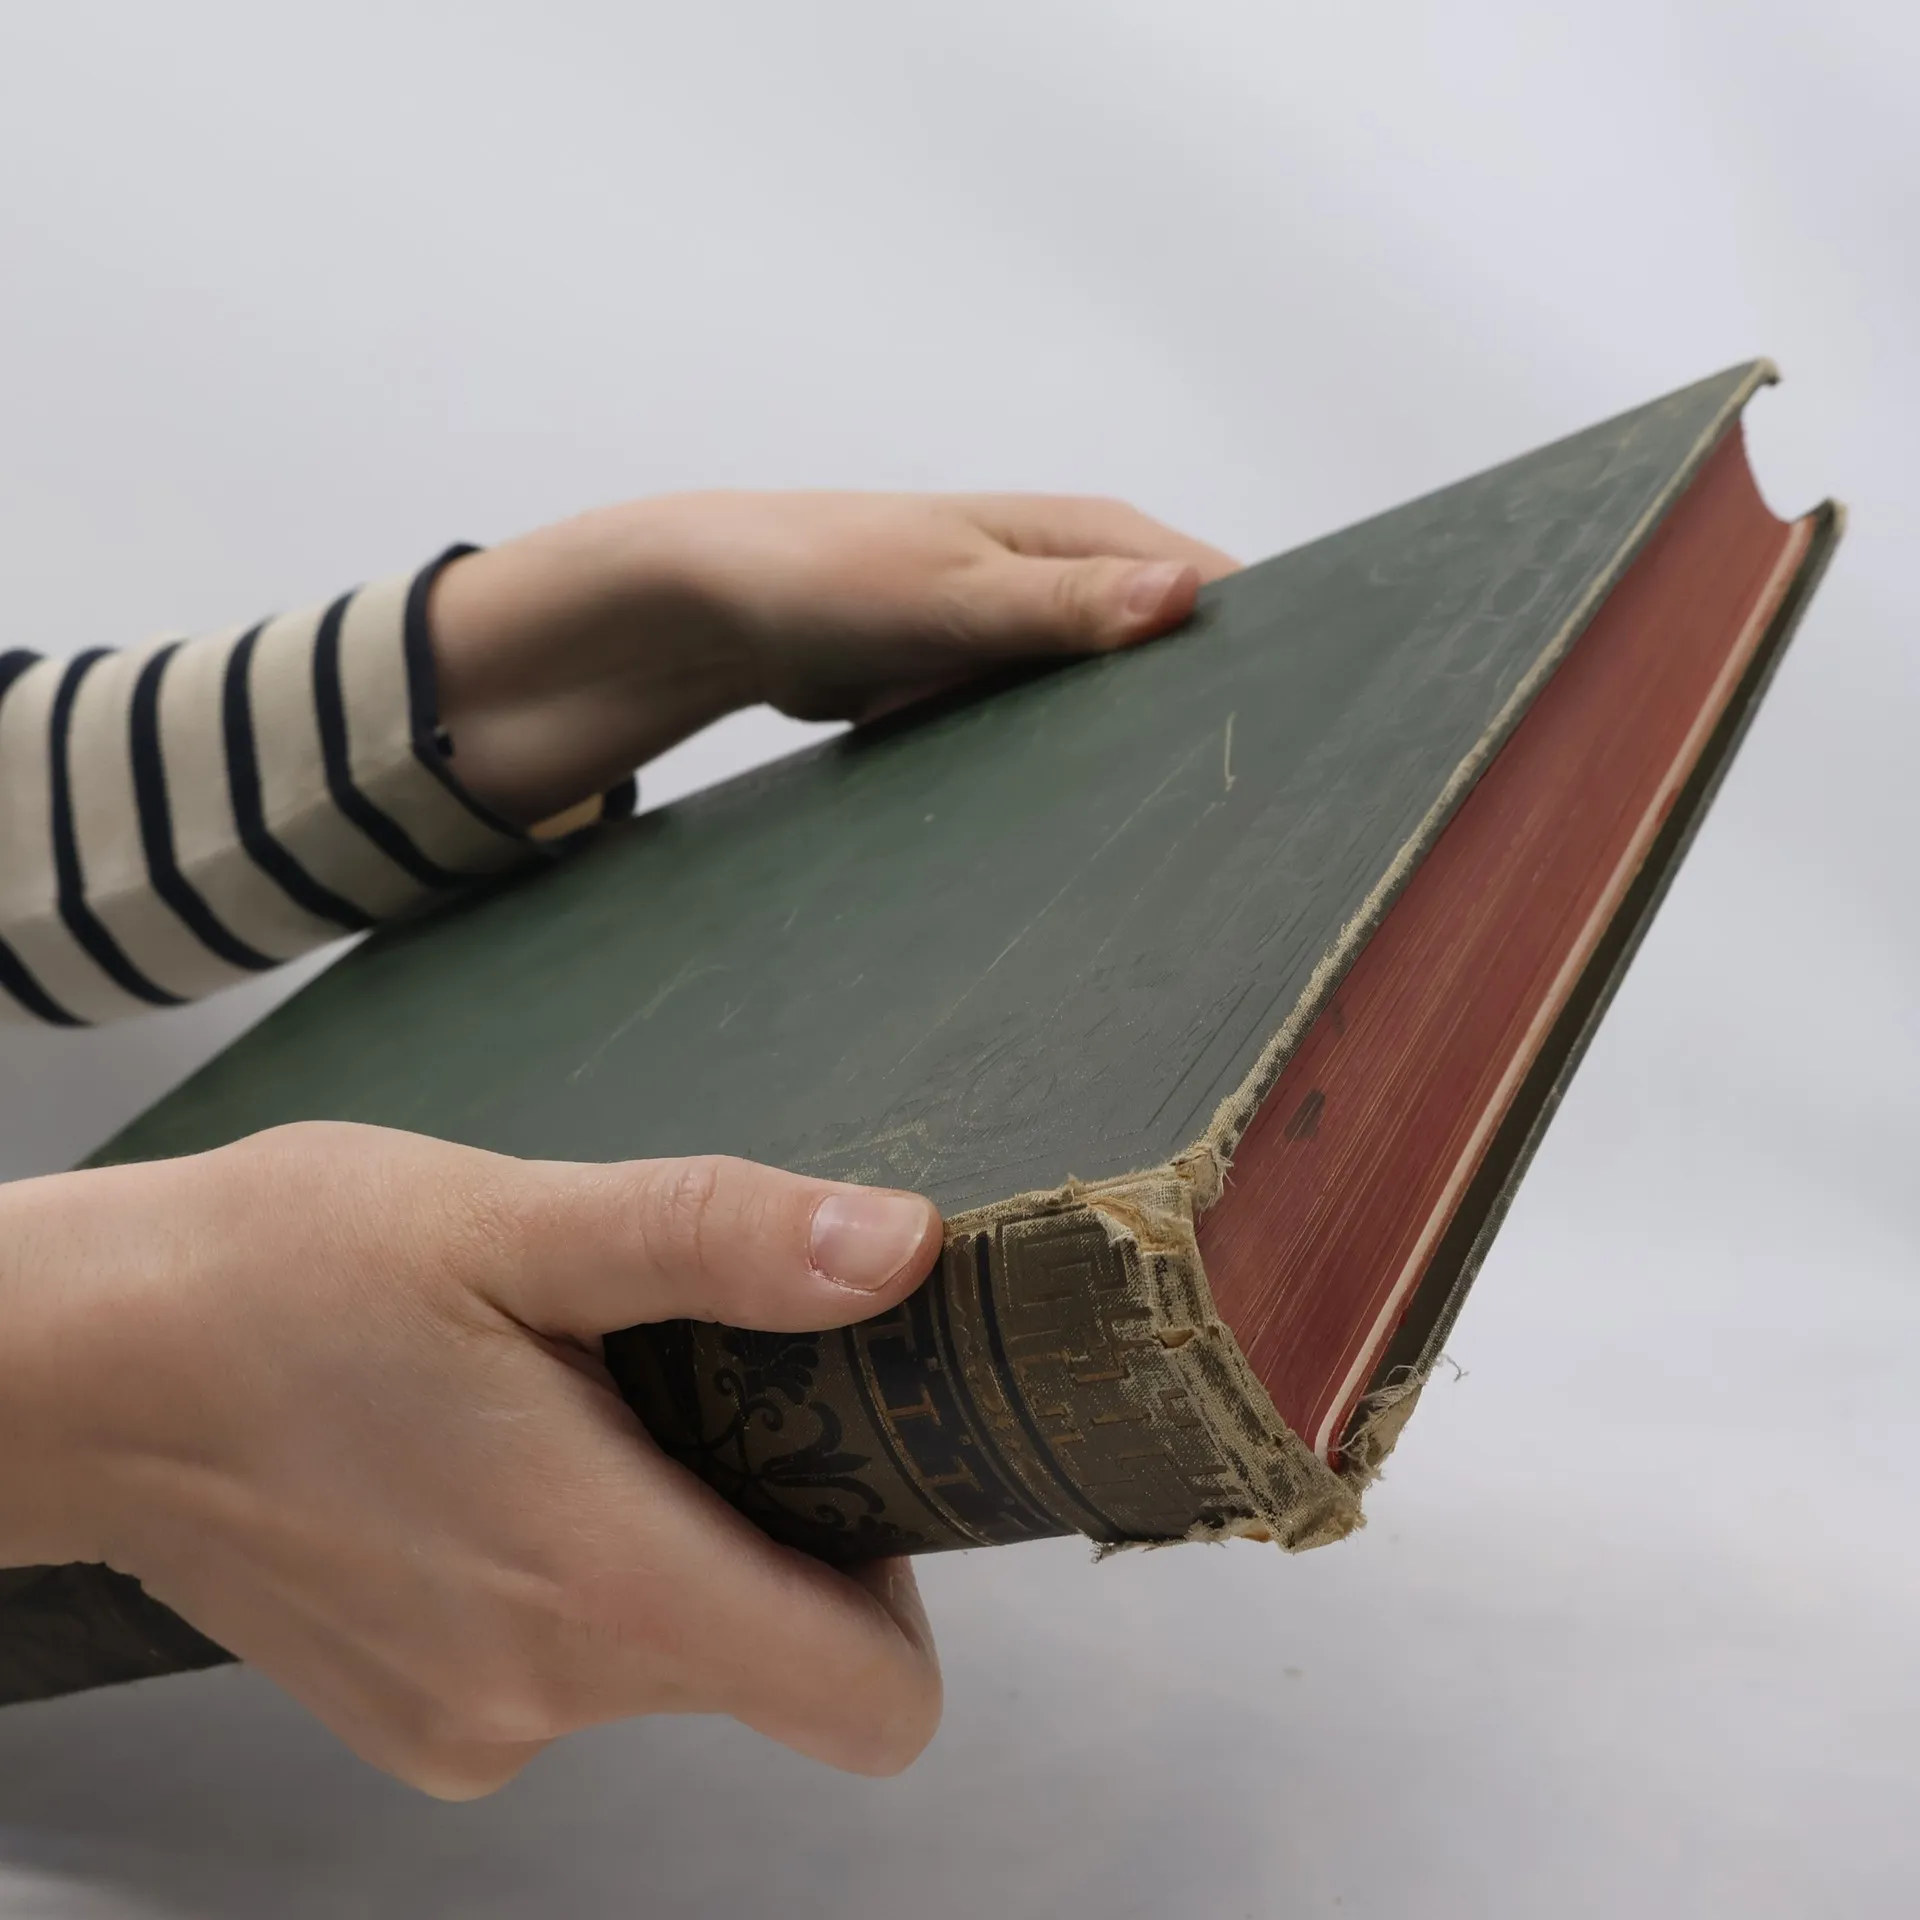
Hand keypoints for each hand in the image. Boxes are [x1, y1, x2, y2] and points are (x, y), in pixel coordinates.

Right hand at [0, 1129, 944, 1797]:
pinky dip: (570, 1571)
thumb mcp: (518, 1220)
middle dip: (768, 1522)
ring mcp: (468, 1726)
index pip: (867, 1701)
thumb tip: (901, 1249)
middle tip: (680, 1380)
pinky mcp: (414, 1721)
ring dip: (661, 1535)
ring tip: (561, 1403)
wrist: (72, 1367)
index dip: (895, 1590)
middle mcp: (542, 1698)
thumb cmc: (277, 1275)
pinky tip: (486, 1459)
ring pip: (667, 1652)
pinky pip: (566, 1664)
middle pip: (769, 1658)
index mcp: (597, 1586)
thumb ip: (725, 1242)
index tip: (838, 1460)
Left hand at [429, 492, 1237, 824]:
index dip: (1258, 654)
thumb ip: (1066, 603)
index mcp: (1088, 536)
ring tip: (1164, 819)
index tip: (1294, 727)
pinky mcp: (990, 681)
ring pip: (1112, 704)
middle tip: (1228, 800)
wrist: (724, 611)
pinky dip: (1053, 764)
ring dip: (1120, 750)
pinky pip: (1047, 732)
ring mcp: (1033, 635)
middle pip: (1171, 657)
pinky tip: (1072, 812)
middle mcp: (1074, 579)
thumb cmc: (832, 573)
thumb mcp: (956, 591)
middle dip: (1192, 716)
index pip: (1215, 590)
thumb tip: (1185, 595)